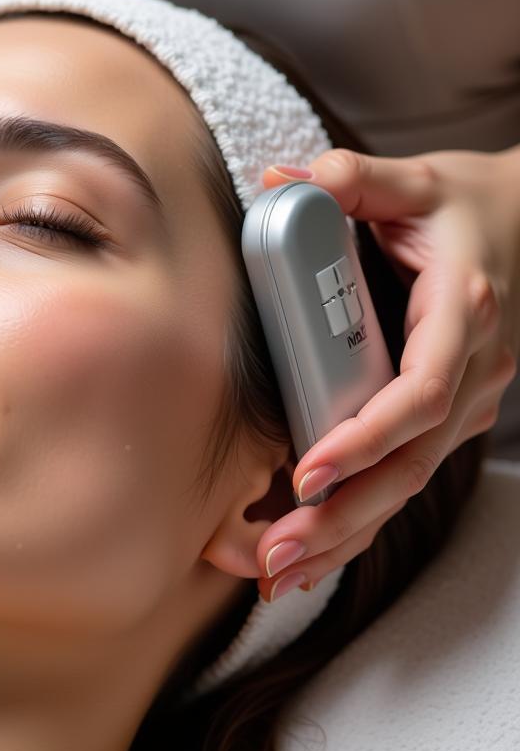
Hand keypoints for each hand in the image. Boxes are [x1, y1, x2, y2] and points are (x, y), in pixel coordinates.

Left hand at [254, 146, 519, 601]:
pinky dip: (360, 520)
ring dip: (345, 535)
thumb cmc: (472, 206)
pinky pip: (403, 477)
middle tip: (276, 555)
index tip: (309, 471)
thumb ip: (353, 177)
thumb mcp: (419, 179)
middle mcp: (473, 372)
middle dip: (344, 517)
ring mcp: (466, 403)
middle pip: (410, 465)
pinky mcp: (447, 418)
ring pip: (406, 485)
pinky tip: (313, 554)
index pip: (421, 393)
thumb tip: (281, 180)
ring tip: (279, 573)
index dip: (368, 437)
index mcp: (464, 315)